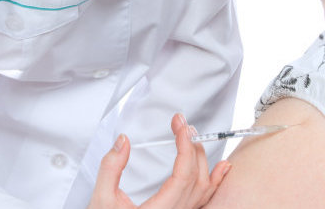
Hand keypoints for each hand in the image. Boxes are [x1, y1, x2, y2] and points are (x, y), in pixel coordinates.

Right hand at [87, 113, 232, 208]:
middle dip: (192, 146)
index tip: (181, 127)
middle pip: (196, 177)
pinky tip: (222, 168)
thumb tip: (123, 142)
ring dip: (204, 160)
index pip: (183, 175)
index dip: (185, 147)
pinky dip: (216, 182)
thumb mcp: (102, 200)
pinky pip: (204, 199)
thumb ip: (111, 169)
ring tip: (195, 138)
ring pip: (204, 189)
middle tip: (182, 124)